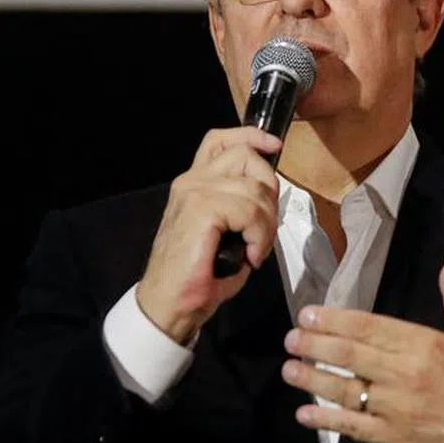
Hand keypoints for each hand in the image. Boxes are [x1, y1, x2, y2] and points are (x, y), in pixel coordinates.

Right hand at [136, 127, 281, 343]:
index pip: (221, 140)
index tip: (275, 147)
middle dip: (270, 190)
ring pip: (255, 189)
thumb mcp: (226, 234)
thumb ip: (242, 208)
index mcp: (195, 184)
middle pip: (246, 157)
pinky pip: (249, 211)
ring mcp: (194, 192)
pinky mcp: (201, 210)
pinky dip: (259, 235)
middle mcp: (192, 181)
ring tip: (257, 250)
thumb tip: (269, 202)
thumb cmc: (198, 276)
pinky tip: (250, 257)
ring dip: (267, 223)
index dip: (252, 137)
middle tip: (265, 230)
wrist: (168, 305)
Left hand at [281, 249, 443, 442]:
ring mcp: (396, 410)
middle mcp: (405, 376)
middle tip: (291, 339)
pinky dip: (326, 421)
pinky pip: (352, 427)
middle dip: (315, 345)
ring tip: (289, 370)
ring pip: (344, 391)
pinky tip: (305, 414)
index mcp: (424, 346)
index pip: (368, 327)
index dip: (333, 320)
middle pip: (349, 356)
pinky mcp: (394, 439)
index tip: (308, 314)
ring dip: (312, 380)